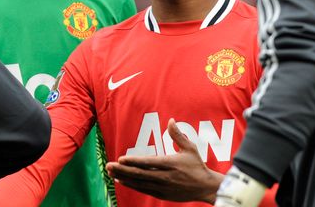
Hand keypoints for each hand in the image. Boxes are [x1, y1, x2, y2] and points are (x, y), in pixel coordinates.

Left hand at [106, 118, 221, 202]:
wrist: (205, 188)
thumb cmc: (197, 166)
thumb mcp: (190, 148)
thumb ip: (177, 135)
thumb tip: (171, 120)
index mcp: (170, 164)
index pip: (148, 163)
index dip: (133, 161)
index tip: (121, 158)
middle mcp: (164, 177)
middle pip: (139, 174)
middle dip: (122, 170)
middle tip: (108, 166)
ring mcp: (162, 187)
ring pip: (139, 183)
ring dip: (123, 177)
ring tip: (110, 172)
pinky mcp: (161, 194)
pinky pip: (143, 189)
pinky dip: (132, 185)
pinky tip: (122, 180)